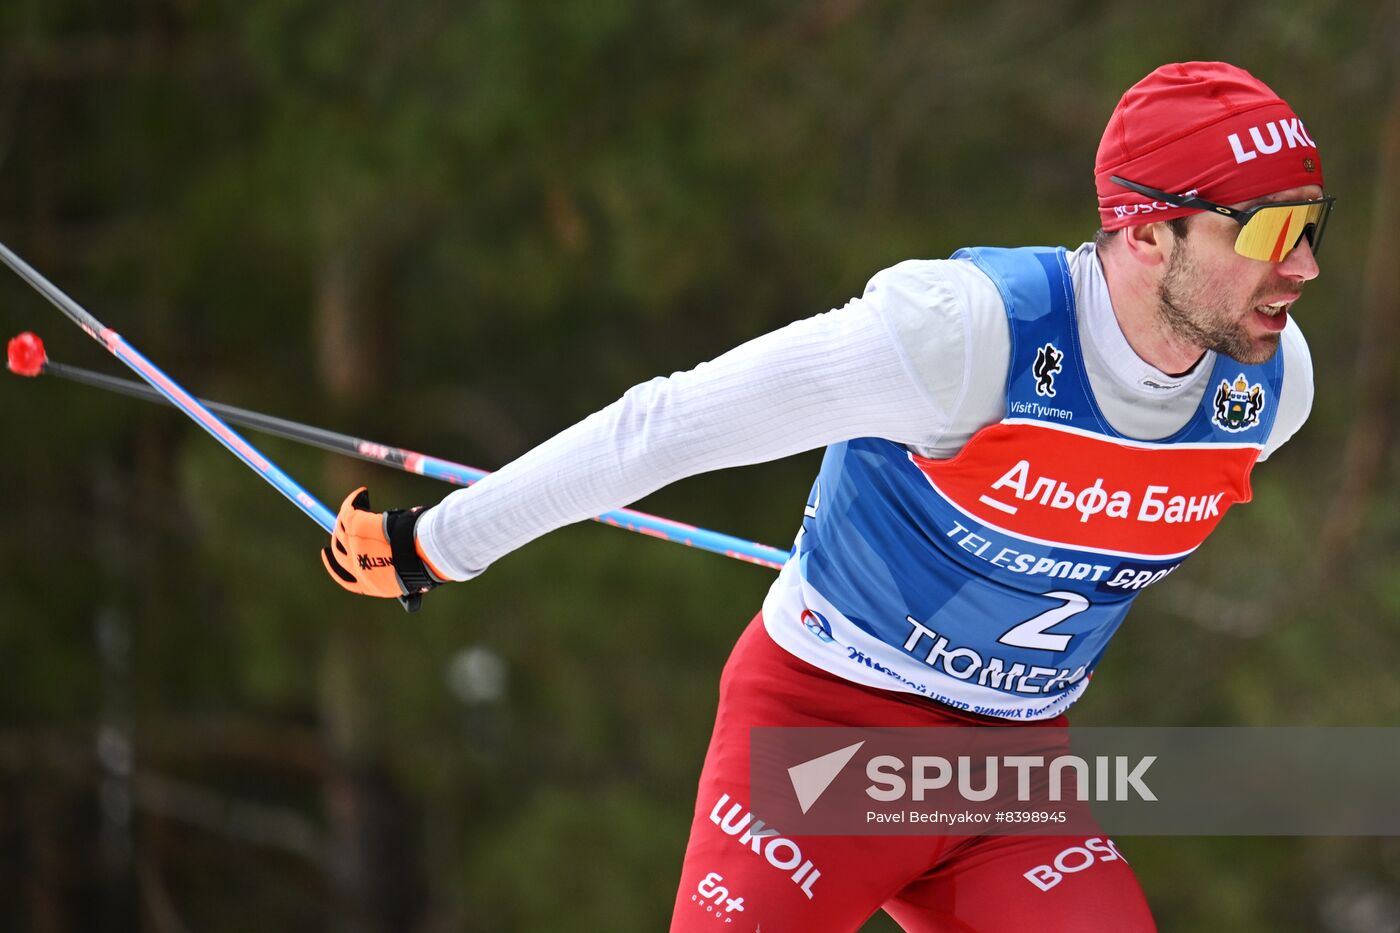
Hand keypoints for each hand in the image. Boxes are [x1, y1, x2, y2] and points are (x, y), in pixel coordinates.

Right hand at [321, 487, 443, 611]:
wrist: (423, 556)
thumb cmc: (422, 566)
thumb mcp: (407, 578)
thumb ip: (397, 573)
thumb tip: (403, 568)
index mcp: (368, 585)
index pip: (344, 578)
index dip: (333, 565)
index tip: (329, 554)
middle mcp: (355, 567)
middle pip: (338, 550)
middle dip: (336, 537)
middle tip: (338, 526)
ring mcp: (354, 546)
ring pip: (342, 527)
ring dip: (349, 514)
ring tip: (359, 503)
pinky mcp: (357, 527)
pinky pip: (350, 509)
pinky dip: (355, 500)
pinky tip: (363, 493)